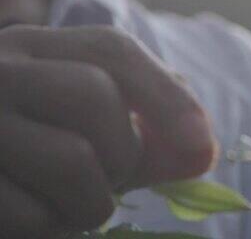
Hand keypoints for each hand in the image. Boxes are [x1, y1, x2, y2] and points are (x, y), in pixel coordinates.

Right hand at [0, 25, 216, 236]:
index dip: (167, 94)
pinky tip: (38, 219)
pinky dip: (56, 228)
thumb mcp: (86, 130)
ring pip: (73, 159)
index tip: (201, 143)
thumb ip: (146, 134)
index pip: (111, 49)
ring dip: (94, 201)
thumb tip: (202, 153)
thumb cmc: (35, 159)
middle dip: (126, 150)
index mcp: (29, 49)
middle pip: (96, 94)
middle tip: (113, 177)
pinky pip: (37, 216)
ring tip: (74, 204)